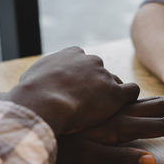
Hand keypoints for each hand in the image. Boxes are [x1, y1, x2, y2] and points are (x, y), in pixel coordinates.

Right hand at [4, 47, 139, 135]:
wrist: (43, 102)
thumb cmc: (33, 93)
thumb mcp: (34, 75)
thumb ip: (45, 73)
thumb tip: (40, 79)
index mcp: (72, 54)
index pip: (83, 61)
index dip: (81, 76)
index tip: (76, 89)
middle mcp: (91, 61)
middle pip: (100, 71)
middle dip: (96, 85)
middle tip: (89, 103)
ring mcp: (104, 76)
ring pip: (115, 82)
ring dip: (110, 93)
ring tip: (104, 109)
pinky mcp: (115, 92)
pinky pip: (131, 90)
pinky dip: (129, 97)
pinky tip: (123, 105)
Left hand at [57, 90, 163, 163]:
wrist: (36, 111)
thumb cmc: (61, 141)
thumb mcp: (89, 156)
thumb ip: (120, 158)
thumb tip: (152, 161)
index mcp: (124, 125)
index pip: (163, 126)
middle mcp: (124, 109)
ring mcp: (116, 101)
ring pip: (152, 96)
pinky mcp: (106, 94)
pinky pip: (134, 90)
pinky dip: (150, 93)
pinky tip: (154, 95)